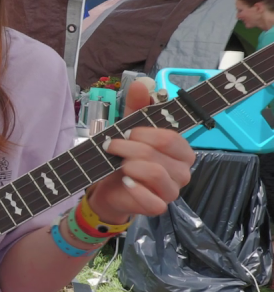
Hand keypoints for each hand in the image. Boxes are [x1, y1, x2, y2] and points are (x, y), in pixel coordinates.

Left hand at [88, 78, 194, 222]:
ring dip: (129, 164)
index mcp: (180, 151)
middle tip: (112, 146)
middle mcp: (182, 171)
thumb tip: (140, 84)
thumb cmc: (124, 157)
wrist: (109, 187)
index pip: (171, 138)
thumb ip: (136, 107)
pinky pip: (151, 199)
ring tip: (117, 164)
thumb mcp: (128, 129)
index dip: (144, 133)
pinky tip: (124, 181)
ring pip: (155, 173)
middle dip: (130, 147)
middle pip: (159, 154)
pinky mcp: (159, 207)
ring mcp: (172, 191)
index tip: (125, 132)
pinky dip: (134, 188)